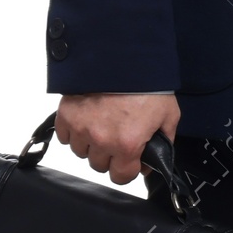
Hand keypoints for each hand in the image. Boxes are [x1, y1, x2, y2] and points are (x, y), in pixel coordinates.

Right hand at [54, 91, 178, 184]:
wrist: (125, 55)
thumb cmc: (148, 83)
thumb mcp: (168, 115)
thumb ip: (164, 141)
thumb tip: (155, 160)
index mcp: (127, 144)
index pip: (120, 176)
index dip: (127, 170)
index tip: (130, 161)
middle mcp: (101, 140)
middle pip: (99, 165)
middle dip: (109, 156)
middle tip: (116, 139)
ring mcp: (81, 127)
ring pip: (80, 151)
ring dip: (90, 144)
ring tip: (101, 127)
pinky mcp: (66, 113)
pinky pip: (64, 136)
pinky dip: (73, 132)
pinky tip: (86, 121)